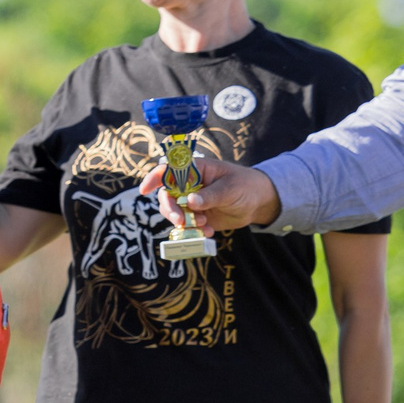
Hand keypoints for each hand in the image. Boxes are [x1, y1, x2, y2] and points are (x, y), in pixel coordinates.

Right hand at [138, 157, 281, 233]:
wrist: (258, 202)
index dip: (154, 178)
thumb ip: (210, 195)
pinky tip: (208, 232)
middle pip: (167, 196)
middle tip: (180, 220)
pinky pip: (187, 226)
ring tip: (203, 225)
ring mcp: (192, 202)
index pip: (169, 170)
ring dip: (183, 222)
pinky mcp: (198, 217)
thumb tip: (190, 201)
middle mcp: (189, 185)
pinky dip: (194, 232)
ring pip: (174, 212)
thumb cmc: (245, 186)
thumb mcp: (230, 188)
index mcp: (195, 170)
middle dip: (170, 209)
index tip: (145, 189)